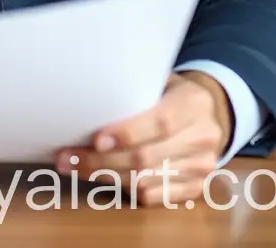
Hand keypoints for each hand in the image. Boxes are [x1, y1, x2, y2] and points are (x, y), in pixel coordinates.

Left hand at [54, 71, 231, 206]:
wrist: (209, 115)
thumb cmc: (171, 92)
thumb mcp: (159, 79)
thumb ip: (133, 88)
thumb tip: (86, 96)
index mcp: (193, 103)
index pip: (161, 122)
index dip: (127, 133)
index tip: (95, 140)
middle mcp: (203, 137)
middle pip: (147, 157)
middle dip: (101, 161)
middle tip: (66, 158)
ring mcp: (202, 167)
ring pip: (146, 181)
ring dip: (105, 177)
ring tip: (73, 167)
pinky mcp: (196, 188)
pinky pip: (153, 197)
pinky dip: (123, 189)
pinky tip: (101, 178)